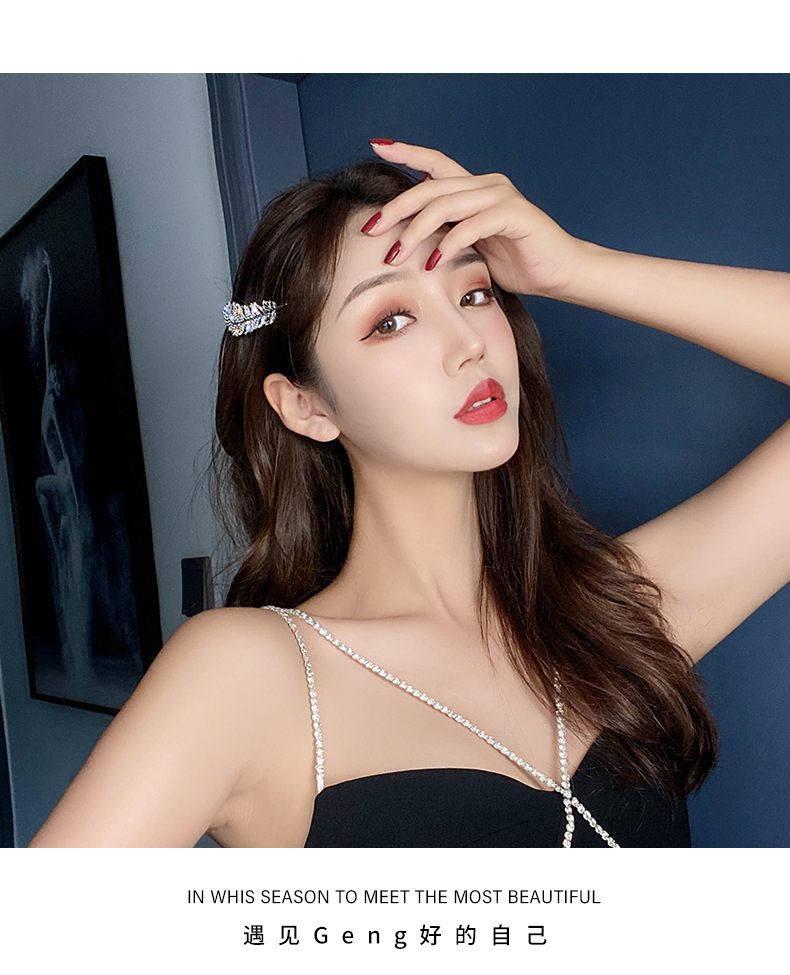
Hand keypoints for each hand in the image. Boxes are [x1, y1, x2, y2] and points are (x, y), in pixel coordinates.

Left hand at [365, 139, 585, 298]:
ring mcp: (501, 196)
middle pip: (430, 187)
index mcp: (475, 189)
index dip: (407, 152)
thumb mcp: (474, 250)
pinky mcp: (514, 214)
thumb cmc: (520, 264)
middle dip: (396, 208)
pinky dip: (449, 244)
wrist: (563, 273)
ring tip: (396, 256)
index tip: (377, 145)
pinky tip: (433, 263)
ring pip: (445, 205)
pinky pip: (471, 225)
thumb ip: (448, 237)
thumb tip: (410, 243)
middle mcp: (486, 185)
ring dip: (415, 231)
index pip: (435, 164)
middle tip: (370, 229)